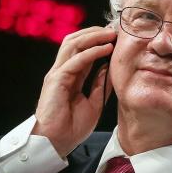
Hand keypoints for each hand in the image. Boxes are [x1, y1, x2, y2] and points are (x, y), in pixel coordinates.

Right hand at [32, 26, 115, 156]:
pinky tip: (105, 49)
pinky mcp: (57, 80)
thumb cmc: (71, 127)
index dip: (98, 40)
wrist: (55, 143)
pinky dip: (92, 51)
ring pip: (73, 44)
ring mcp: (58, 74)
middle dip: (94, 32)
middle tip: (114, 30)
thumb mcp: (93, 103)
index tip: (116, 37)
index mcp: (70, 76)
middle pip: (75, 40)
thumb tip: (107, 68)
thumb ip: (99, 85)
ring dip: (93, 36)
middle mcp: (62, 71)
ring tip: (111, 34)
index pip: (82, 50)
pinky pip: (76, 60)